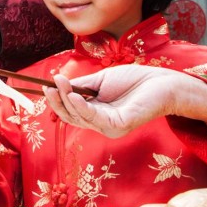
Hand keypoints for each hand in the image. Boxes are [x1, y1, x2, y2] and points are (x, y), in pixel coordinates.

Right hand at [42, 64, 188, 137]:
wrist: (160, 82)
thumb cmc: (133, 80)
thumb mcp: (100, 80)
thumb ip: (81, 85)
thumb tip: (59, 83)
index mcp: (96, 113)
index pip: (70, 112)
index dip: (57, 101)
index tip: (46, 85)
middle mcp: (100, 123)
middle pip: (71, 117)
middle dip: (57, 102)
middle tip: (49, 86)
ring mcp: (109, 127)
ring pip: (80, 118)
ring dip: (67, 101)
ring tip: (59, 85)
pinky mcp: (119, 125)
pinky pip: (95, 118)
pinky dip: (81, 106)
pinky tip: (74, 94)